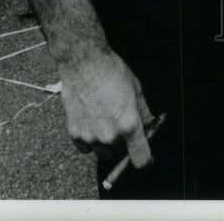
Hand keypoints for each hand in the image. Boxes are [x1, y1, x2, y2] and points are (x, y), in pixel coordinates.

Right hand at [59, 48, 154, 168]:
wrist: (84, 63)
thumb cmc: (112, 71)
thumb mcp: (136, 88)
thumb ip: (144, 112)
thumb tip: (149, 125)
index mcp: (129, 125)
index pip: (141, 159)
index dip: (146, 160)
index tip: (146, 158)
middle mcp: (110, 136)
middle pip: (122, 153)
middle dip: (126, 143)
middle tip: (122, 123)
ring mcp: (90, 136)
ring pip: (103, 152)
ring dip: (107, 143)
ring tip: (105, 120)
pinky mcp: (75, 134)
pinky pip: (86, 148)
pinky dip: (90, 140)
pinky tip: (92, 122)